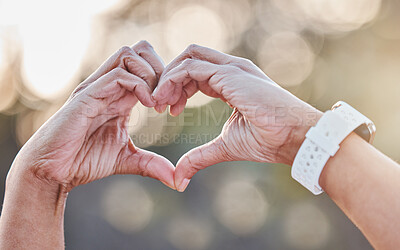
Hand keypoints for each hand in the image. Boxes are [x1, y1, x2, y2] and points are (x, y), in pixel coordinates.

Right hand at [9, 41, 174, 191]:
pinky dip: (139, 85)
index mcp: (120, 96)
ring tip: (156, 101)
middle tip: (167, 97)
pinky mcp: (87, 96)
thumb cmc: (84, 161)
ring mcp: (97, 88)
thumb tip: (176, 180)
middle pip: (139, 50)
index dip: (167, 81)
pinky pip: (118, 75)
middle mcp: (109, 86)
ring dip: (150, 74)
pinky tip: (147, 105)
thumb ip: (151, 164)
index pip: (147, 67)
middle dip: (161, 68)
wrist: (52, 172)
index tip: (174, 106)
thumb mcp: (127, 159)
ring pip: (128, 54)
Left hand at [152, 44, 321, 190]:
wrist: (293, 138)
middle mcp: (231, 70)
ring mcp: (232, 68)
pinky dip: (173, 80)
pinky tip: (167, 101)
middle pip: (189, 58)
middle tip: (158, 104)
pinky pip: (191, 67)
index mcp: (232, 82)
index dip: (178, 88)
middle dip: (170, 78)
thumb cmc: (268, 140)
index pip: (196, 73)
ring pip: (188, 57)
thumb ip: (199, 156)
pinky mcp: (230, 74)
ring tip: (159, 103)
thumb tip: (179, 177)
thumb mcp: (224, 147)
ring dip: (168, 78)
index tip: (170, 111)